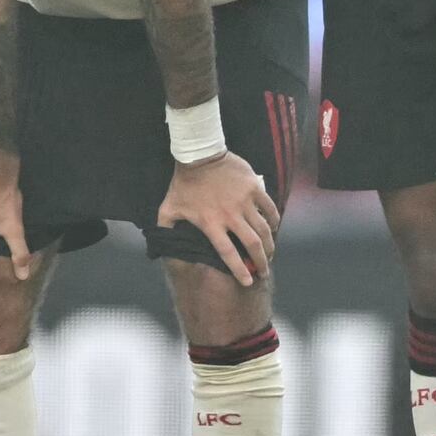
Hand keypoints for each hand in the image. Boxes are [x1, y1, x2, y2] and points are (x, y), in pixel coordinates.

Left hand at [157, 151, 278, 285]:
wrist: (199, 154)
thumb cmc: (183, 183)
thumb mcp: (169, 207)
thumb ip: (166, 227)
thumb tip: (161, 244)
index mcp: (211, 223)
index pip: (227, 253)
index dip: (239, 270)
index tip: (247, 281)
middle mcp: (230, 215)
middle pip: (252, 245)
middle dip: (261, 262)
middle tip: (263, 271)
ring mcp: (244, 201)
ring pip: (264, 229)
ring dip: (270, 245)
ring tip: (270, 254)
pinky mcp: (254, 188)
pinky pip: (270, 208)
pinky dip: (274, 220)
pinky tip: (274, 228)